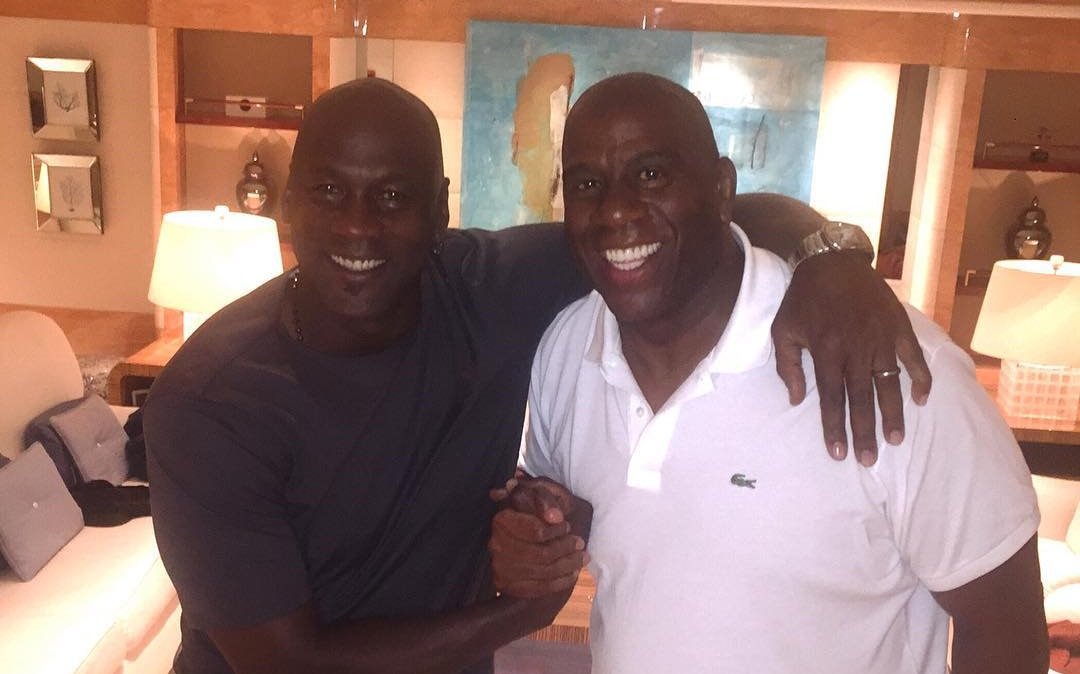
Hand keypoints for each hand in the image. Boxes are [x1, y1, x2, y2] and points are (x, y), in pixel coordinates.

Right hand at [488, 476, 590, 597]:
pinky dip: (560, 581)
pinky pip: (539, 588)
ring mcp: (500, 567)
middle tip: (581, 543)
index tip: (568, 527)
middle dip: (567, 549)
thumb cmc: (529, 513)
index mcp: (502, 520)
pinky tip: (572, 573)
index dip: (558, 531)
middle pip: (542, 554)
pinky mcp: (506, 585)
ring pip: (544, 571)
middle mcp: (497, 544)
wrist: (512, 538)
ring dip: (569, 565)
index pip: (537, 532)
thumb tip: (555, 517)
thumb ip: (544, 500)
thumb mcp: (535, 496)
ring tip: (582, 558)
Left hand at [772, 251, 931, 465]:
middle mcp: (856, 348)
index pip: (831, 398)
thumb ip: (787, 366)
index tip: (838, 453)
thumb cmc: (802, 298)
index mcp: (826, 351)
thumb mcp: (782, 329)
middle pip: (862, 398)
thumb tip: (797, 400)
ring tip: (895, 440)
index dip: (834, 427)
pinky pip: (913, 357)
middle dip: (865, 432)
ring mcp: (881, 337)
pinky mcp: (898, 327)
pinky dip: (920, 378)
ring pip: (889, 384)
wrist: (832, 260)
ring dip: (893, 414)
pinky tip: (921, 400)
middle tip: (868, 459)